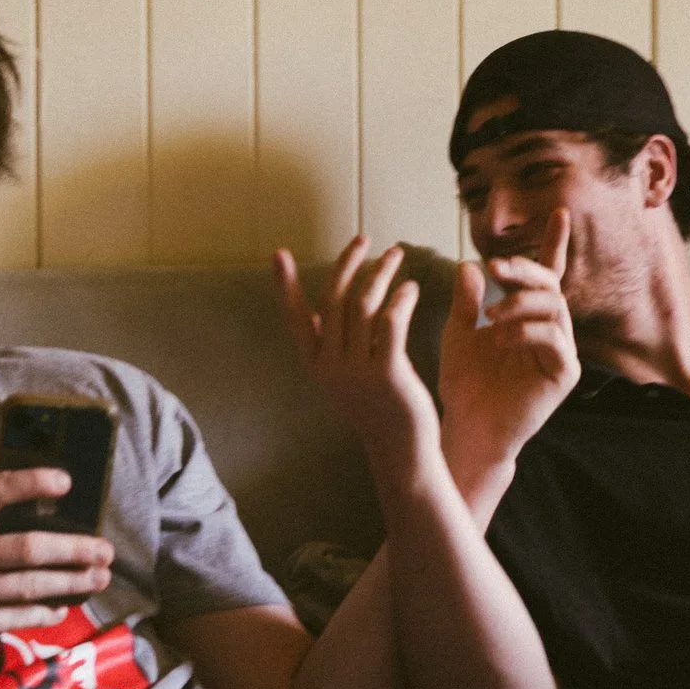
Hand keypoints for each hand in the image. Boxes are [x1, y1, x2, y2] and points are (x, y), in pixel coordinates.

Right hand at [0, 466, 113, 688]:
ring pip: (32, 585)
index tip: (65, 482)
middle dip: (76, 549)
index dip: (33, 483)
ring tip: (99, 576)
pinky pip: (17, 616)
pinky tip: (62, 607)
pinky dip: (45, 612)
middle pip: (29, 548)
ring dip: (73, 581)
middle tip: (105, 549)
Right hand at [273, 237, 441, 477]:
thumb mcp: (349, 374)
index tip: (278, 254)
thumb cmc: (379, 407)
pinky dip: (400, 298)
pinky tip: (410, 287)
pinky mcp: (387, 373)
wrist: (401, 449)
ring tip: (396, 254)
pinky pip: (391, 323)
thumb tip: (337, 304)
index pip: (296, 317)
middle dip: (347, 263)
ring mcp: (356, 370)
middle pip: (334, 299)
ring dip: (380, 273)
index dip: (286, 285)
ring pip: (363, 304)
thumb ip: (340, 342)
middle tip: (364, 238)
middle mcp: (330, 365)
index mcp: (317, 364)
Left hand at [438, 208, 579, 484]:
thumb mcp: (459, 334)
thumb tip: (470, 265)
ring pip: (553, 308)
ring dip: (520, 304)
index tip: (559, 212)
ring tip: (491, 317)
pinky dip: (527, 332)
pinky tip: (501, 339)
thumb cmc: (465, 384)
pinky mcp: (565, 374)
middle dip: (524, 271)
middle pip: (550, 285)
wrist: (469, 426)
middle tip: (497, 267)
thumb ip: (467, 302)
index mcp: (530, 316)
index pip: (545, 273)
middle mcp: (552, 329)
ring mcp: (562, 352)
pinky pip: (554, 339)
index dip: (553, 243)